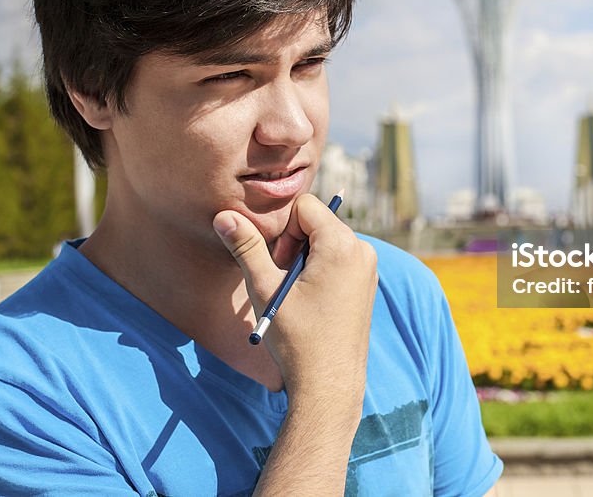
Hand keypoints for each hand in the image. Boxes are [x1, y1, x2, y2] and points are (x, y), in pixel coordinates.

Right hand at [213, 194, 377, 405]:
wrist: (328, 386)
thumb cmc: (297, 339)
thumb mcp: (265, 288)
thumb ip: (246, 247)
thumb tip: (224, 215)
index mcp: (342, 245)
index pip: (305, 206)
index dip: (283, 231)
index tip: (279, 264)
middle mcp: (362, 251)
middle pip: (317, 221)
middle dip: (294, 243)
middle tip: (285, 280)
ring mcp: (368, 269)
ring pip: (326, 240)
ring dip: (305, 257)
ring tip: (296, 293)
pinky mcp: (367, 285)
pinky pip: (338, 258)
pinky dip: (319, 269)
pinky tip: (310, 301)